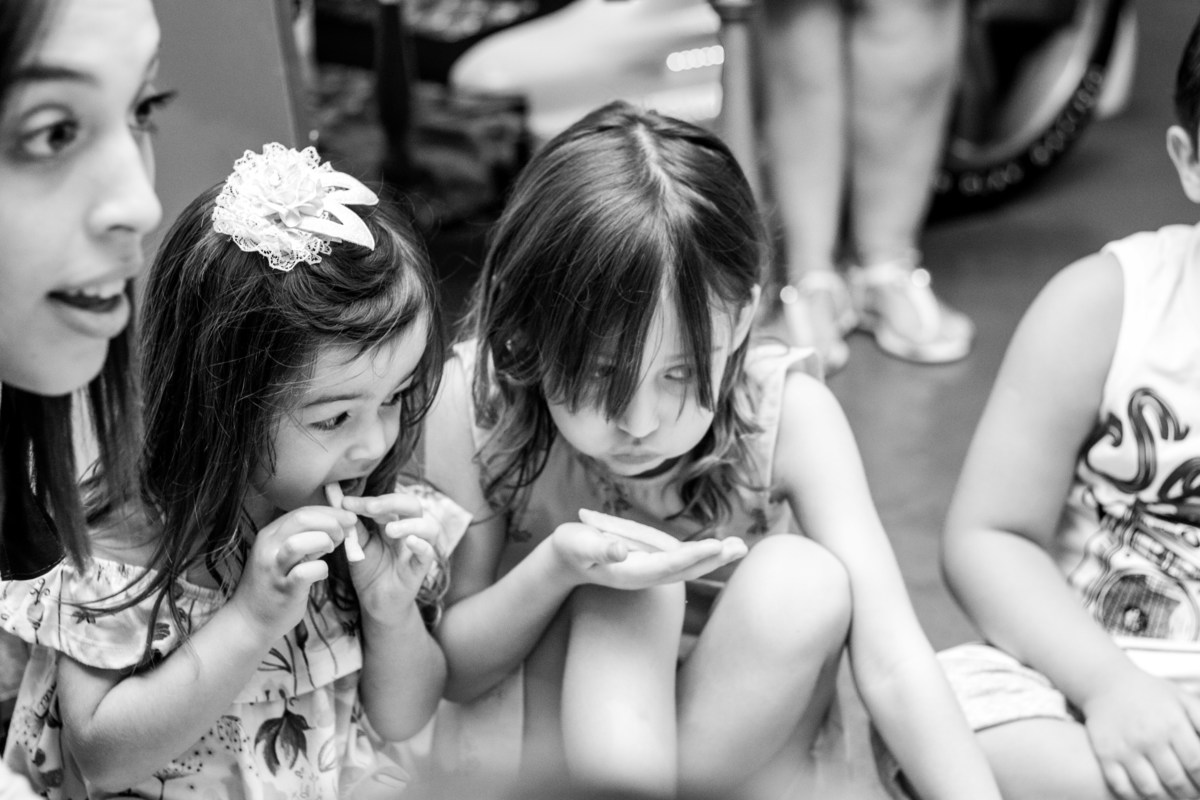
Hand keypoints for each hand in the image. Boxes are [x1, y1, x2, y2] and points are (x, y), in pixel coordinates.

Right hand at [230, 506, 352, 640]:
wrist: (249, 620)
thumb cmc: (273, 584)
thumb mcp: (283, 554)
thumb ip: (305, 538)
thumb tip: (336, 524)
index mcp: (270, 535)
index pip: (302, 512)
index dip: (330, 512)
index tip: (347, 519)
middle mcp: (268, 548)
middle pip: (302, 519)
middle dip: (331, 522)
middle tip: (343, 534)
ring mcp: (274, 569)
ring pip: (299, 542)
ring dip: (323, 541)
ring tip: (331, 549)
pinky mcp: (283, 589)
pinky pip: (305, 573)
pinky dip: (321, 569)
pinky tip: (321, 573)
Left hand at [338, 491, 440, 618]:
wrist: (377, 604)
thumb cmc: (370, 572)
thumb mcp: (358, 547)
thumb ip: (355, 528)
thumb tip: (341, 505)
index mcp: (392, 523)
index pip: (386, 504)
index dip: (367, 501)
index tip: (346, 502)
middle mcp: (409, 532)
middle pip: (411, 506)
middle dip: (391, 503)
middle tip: (370, 507)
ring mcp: (417, 549)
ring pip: (428, 527)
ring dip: (410, 524)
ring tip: (390, 529)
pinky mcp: (421, 568)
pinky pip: (428, 553)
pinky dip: (421, 545)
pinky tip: (410, 542)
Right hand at [549, 509, 746, 590]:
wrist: (568, 560)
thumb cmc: (571, 548)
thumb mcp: (578, 544)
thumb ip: (598, 547)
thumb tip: (621, 550)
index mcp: (630, 573)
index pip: (667, 565)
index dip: (693, 556)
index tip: (716, 546)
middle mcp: (646, 576)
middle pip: (685, 570)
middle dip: (713, 560)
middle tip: (739, 548)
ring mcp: (651, 571)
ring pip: (688, 567)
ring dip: (715, 558)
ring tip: (740, 547)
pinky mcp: (653, 564)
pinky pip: (683, 561)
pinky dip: (703, 554)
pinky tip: (720, 548)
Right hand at [1082, 668, 1199, 798]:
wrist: (1106, 682)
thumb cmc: (1150, 694)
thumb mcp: (1183, 700)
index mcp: (1172, 723)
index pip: (1197, 766)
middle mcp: (1148, 737)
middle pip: (1176, 781)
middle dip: (1189, 793)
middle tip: (1191, 792)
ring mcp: (1125, 747)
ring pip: (1151, 790)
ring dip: (1166, 798)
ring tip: (1172, 794)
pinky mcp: (1105, 754)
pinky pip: (1122, 788)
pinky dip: (1137, 797)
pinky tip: (1147, 793)